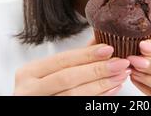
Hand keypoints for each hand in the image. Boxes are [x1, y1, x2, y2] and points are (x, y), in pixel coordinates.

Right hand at [14, 38, 130, 95]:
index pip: (62, 60)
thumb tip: (99, 41)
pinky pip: (80, 106)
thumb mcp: (48, 72)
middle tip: (120, 63)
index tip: (108, 49)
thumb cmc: (40, 90)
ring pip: (76, 95)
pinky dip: (98, 98)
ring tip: (120, 75)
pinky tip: (111, 90)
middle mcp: (30, 90)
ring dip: (102, 84)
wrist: (31, 111)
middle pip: (69, 77)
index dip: (86, 55)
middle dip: (98, 69)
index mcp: (29, 73)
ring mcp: (41, 104)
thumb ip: (73, 58)